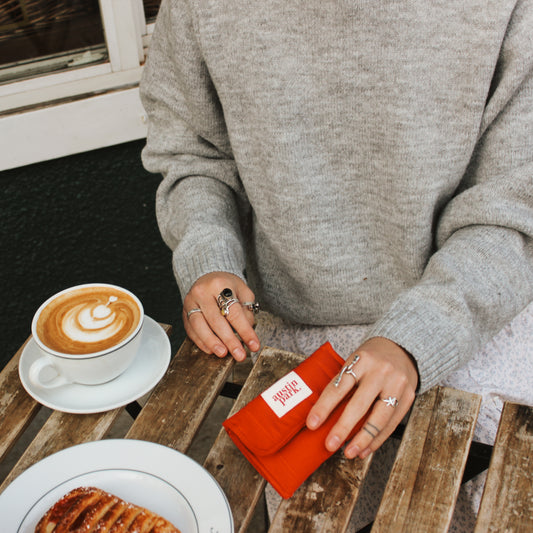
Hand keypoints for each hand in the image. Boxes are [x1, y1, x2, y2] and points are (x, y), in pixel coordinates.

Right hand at [183, 272, 259, 360]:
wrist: (208, 277)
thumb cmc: (227, 286)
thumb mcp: (243, 291)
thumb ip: (247, 310)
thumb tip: (247, 331)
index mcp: (220, 284)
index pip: (234, 312)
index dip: (245, 331)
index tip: (254, 345)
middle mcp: (202, 292)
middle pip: (216, 320)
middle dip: (229, 340)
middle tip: (240, 355)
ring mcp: (190, 302)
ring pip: (199, 326)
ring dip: (212, 342)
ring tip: (223, 353)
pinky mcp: (184, 313)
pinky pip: (191, 330)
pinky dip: (201, 342)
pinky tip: (211, 350)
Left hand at [306, 337, 417, 458]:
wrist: (402, 348)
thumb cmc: (370, 359)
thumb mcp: (354, 361)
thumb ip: (341, 382)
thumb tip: (319, 414)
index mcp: (361, 359)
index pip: (339, 386)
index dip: (324, 407)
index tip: (312, 424)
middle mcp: (380, 371)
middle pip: (359, 404)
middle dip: (343, 427)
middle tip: (330, 445)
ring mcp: (397, 384)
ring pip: (379, 418)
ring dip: (363, 439)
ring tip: (349, 452)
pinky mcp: (408, 397)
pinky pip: (392, 423)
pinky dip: (377, 439)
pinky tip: (365, 449)